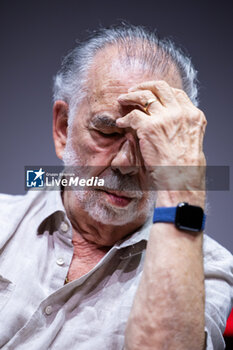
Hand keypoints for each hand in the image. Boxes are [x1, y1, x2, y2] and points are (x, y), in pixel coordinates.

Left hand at [116, 80, 206, 205]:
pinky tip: (120, 123)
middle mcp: (180, 113)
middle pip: (160, 87)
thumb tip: (169, 125)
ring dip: (130, 96)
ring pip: (144, 96)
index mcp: (193, 116)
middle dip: (145, 86)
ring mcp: (165, 118)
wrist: (181, 181)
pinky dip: (124, 118)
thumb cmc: (184, 169)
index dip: (161, 91)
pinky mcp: (149, 127)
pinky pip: (132, 115)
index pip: (176, 93)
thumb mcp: (190, 142)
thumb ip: (182, 128)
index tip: (151, 94)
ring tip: (122, 100)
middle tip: (133, 91)